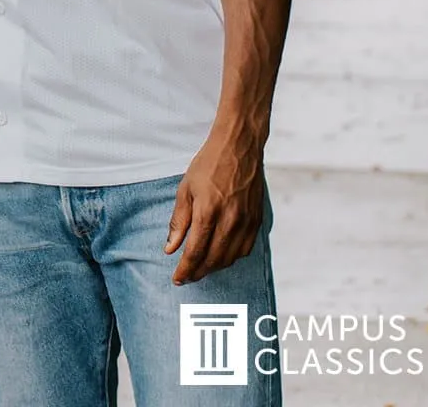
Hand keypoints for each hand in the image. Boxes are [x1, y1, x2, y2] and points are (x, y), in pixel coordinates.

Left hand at [165, 129, 264, 285]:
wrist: (239, 147)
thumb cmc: (209, 164)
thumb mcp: (185, 189)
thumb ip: (179, 221)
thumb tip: (170, 248)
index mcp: (209, 212)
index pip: (195, 252)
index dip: (185, 269)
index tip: (177, 279)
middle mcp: (230, 221)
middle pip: (213, 260)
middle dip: (198, 272)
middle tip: (187, 276)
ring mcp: (246, 222)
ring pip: (230, 258)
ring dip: (214, 268)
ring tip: (201, 268)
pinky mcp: (257, 221)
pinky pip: (244, 249)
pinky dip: (231, 258)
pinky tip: (221, 256)